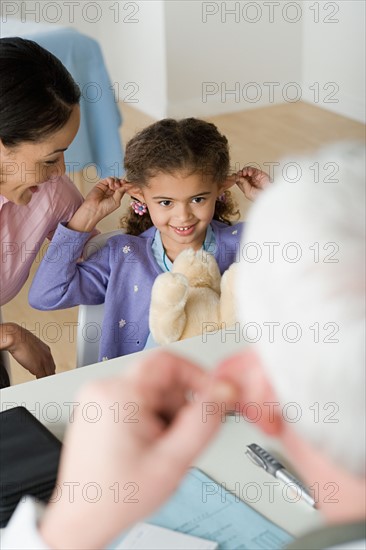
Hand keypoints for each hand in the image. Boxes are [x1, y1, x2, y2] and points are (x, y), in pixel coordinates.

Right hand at [0, 323, 54, 377]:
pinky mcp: (38, 367)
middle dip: (49, 374)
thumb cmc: (20, 339)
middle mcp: (47, 355)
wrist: (16, 337)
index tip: (46, 373)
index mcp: (46, 349)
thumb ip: (34, 352)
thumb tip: (30, 358)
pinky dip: (42, 381)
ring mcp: (44, 361)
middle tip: (45, 379)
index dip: (48, 369)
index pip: (51, 363)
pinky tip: (39, 383)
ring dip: (46, 378)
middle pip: (52, 369)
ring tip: (42, 381)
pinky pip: (43, 378)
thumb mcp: (30, 345)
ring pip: (49, 374)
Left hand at [40, 351, 236, 549]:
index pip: (169, 361)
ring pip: (151, 391)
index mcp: (118, 393)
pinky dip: (149, 419)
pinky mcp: (97, 408)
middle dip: (178, 408)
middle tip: (176, 440)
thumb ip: (204, 422)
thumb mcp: (172, 461)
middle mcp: (103, 389)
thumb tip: (224, 391)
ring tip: (156, 449)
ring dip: (165, 416)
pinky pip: (136, 400)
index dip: (197, 377)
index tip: (210, 397)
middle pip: (161, 380)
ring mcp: (97, 398)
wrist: (82, 520)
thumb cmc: (116, 497)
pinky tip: (143, 447)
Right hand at [67, 177, 129, 231]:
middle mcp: (112, 191)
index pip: (123, 188)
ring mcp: (107, 187)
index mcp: (116, 196)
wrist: (94, 209)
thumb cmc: (104, 208)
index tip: (129, 185)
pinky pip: (108, 179)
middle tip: (123, 183)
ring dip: (117, 182)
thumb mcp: (116, 201)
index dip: (126, 186)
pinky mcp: (101, 184)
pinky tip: (111, 186)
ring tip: (115, 187)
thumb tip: (125, 186)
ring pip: (114, 180)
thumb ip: (120, 192)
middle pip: (119, 183)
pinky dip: (111, 180)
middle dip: (122, 182)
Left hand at [235, 166, 270, 200]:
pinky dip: (249, 169)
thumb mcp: (248, 193)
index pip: (238, 181)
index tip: (234, 178)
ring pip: (245, 171)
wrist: (269, 194)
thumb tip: (239, 178)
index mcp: (246, 187)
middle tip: (239, 175)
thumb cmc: (261, 197)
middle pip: (241, 175)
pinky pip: (252, 169)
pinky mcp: (258, 173)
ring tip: (244, 173)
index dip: (235, 178)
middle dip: (239, 174)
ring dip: (243, 171)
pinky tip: (249, 173)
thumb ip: (243, 184)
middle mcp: (249, 182)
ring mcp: (254, 177)